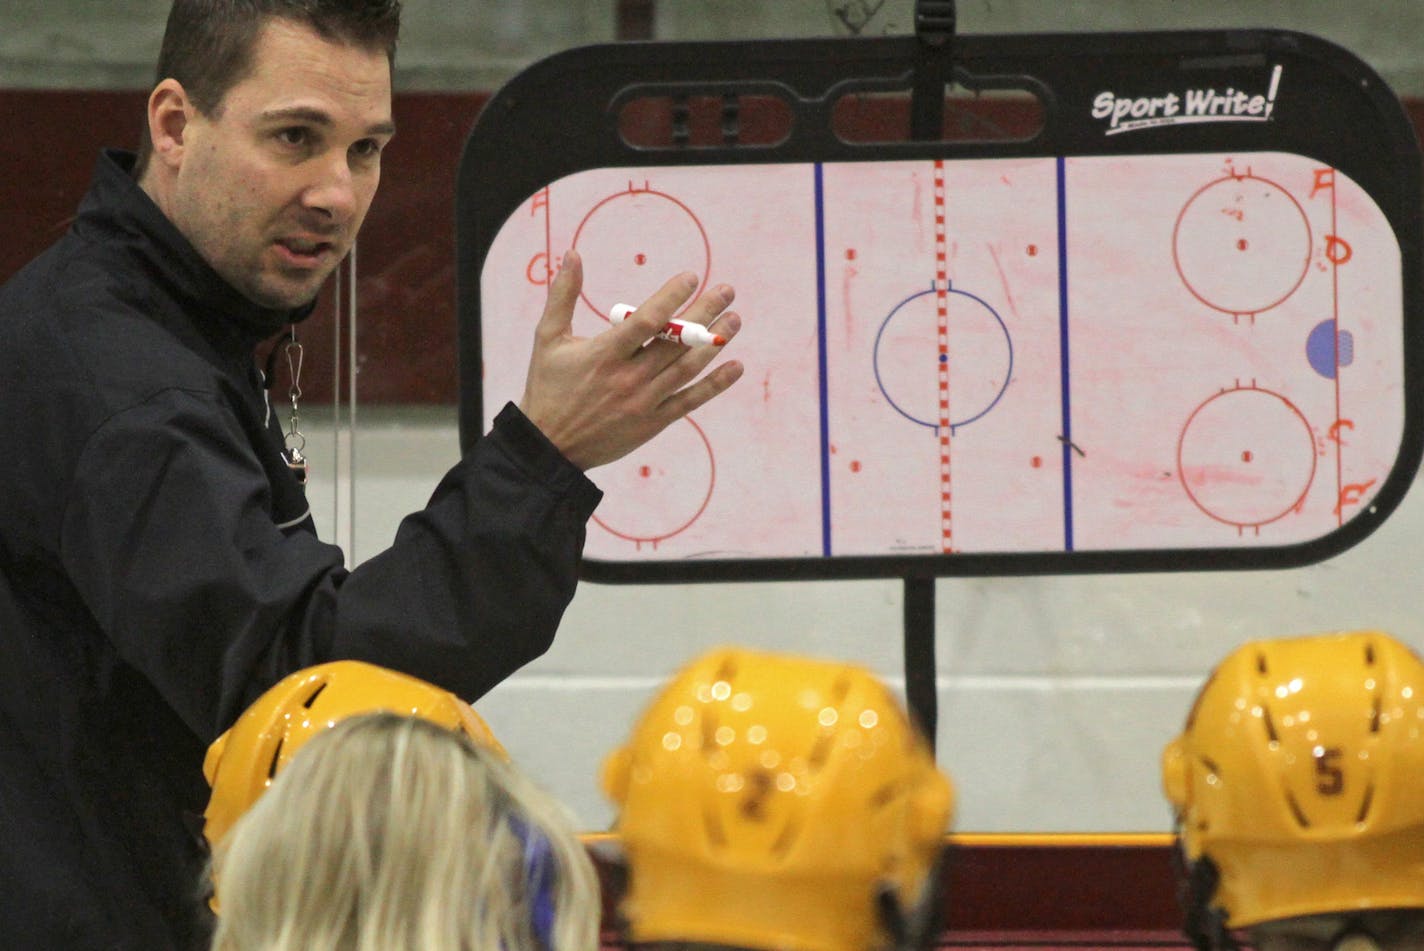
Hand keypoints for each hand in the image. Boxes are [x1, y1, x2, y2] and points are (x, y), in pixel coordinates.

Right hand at [517, 249, 744, 470]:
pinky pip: (690, 401)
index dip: (672, 297)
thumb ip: (562, 295)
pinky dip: (715, 385)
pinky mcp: (653, 423)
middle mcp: (628, 377)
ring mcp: (643, 402)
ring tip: (734, 319)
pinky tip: (736, 366)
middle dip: (704, 313)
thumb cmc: (548, 386)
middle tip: (726, 290)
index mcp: (604, 354)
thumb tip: (572, 253)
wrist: (549, 446)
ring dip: (714, 343)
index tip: (692, 277)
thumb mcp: (548, 338)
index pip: (647, 321)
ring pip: (687, 369)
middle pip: (674, 342)